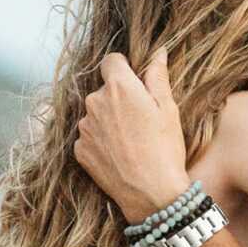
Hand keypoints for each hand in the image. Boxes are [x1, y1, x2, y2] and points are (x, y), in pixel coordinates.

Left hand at [73, 47, 190, 223]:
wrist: (151, 193)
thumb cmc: (165, 148)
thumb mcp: (168, 109)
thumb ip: (157, 76)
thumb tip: (158, 53)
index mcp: (119, 87)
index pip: (111, 60)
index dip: (124, 67)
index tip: (135, 81)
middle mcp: (95, 103)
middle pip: (104, 89)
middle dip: (119, 97)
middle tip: (141, 118)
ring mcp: (84, 128)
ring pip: (96, 113)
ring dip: (109, 120)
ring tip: (132, 140)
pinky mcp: (79, 150)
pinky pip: (90, 136)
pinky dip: (102, 140)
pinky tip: (120, 154)